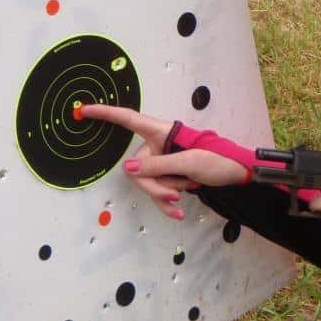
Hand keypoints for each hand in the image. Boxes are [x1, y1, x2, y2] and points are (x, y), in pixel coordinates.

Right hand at [80, 104, 247, 219]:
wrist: (238, 172)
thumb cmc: (217, 159)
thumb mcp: (188, 163)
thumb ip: (157, 167)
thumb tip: (127, 170)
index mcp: (159, 131)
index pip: (126, 119)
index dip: (104, 114)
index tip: (82, 109)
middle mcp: (157, 144)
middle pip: (137, 168)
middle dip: (154, 186)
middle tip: (176, 193)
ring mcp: (162, 161)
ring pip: (147, 182)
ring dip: (165, 193)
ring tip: (188, 191)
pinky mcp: (169, 175)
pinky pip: (157, 191)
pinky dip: (166, 201)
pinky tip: (178, 212)